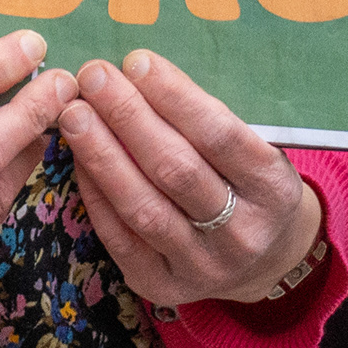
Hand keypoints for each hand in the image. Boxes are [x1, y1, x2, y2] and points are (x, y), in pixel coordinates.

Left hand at [58, 49, 320, 307]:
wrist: (264, 259)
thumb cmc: (245, 183)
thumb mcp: (251, 150)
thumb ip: (203, 118)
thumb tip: (135, 71)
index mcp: (274, 189)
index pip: (220, 136)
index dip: (175, 97)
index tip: (135, 61)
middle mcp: (243, 233)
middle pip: (176, 170)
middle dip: (128, 117)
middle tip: (92, 77)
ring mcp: (204, 267)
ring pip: (143, 207)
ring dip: (102, 155)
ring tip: (73, 114)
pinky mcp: (164, 286)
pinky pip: (120, 238)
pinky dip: (95, 194)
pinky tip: (77, 158)